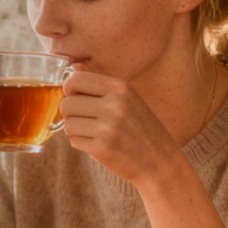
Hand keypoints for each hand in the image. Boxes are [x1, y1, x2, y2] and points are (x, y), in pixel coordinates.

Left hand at [59, 68, 186, 185]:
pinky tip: (98, 144)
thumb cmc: (142, 128)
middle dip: (70, 113)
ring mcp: (108, 128)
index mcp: (121, 88)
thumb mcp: (128, 98)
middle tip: (85, 119)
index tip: (77, 97)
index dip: (69, 90)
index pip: (75, 79)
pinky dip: (81, 143)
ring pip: (68, 124)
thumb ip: (99, 83)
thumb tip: (74, 66)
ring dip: (75, 130)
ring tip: (93, 132)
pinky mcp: (102, 148)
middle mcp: (115, 105)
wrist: (160, 161)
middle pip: (66, 103)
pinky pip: (74, 141)